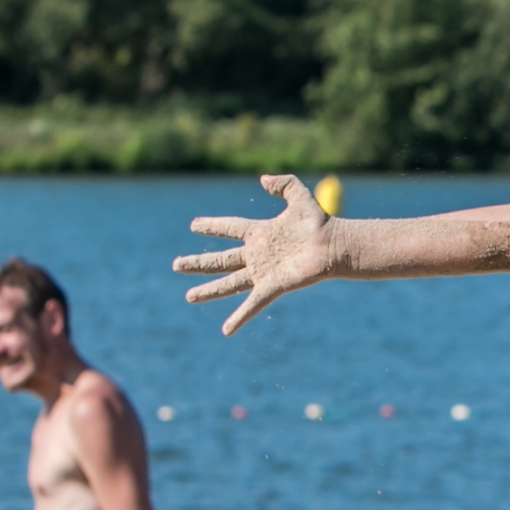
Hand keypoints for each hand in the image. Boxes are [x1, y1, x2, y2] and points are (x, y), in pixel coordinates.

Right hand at [176, 173, 336, 333]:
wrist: (333, 245)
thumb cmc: (319, 222)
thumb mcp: (299, 195)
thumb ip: (283, 184)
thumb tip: (263, 179)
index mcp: (260, 233)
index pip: (230, 228)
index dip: (212, 226)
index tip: (194, 225)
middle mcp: (257, 254)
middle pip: (221, 259)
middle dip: (198, 263)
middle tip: (176, 265)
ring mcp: (263, 272)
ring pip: (229, 283)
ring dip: (208, 290)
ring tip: (189, 296)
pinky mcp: (272, 286)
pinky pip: (252, 303)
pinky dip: (239, 317)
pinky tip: (227, 330)